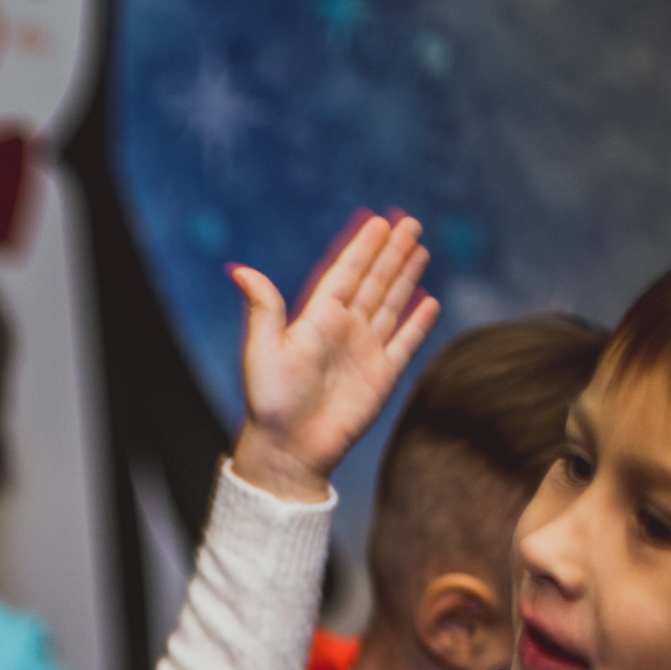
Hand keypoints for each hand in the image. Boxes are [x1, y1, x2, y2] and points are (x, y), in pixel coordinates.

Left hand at [226, 213, 439, 501]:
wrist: (290, 448)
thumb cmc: (271, 402)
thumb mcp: (263, 350)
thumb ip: (264, 308)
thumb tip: (240, 270)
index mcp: (317, 319)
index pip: (345, 274)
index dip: (362, 247)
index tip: (377, 221)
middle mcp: (343, 330)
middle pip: (373, 281)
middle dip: (391, 253)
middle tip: (409, 222)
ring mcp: (364, 352)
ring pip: (391, 304)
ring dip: (406, 277)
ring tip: (421, 249)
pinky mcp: (382, 376)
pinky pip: (405, 342)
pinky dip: (418, 323)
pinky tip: (429, 301)